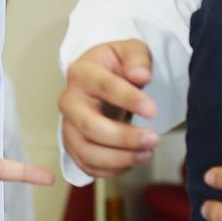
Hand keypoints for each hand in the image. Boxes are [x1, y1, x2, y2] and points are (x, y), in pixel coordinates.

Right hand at [59, 40, 159, 176]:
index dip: (129, 99)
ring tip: (147, 154)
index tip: (153, 111)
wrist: (98, 81)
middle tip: (153, 139)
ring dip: (119, 159)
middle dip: (124, 138)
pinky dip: (112, 169)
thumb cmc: (115, 66)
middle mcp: (69, 101)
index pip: (104, 86)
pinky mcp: (72, 146)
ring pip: (87, 151)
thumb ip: (137, 59)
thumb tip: (141, 75)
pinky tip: (133, 160)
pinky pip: (87, 165)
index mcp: (81, 73)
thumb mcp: (129, 51)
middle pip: (90, 126)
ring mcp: (68, 126)